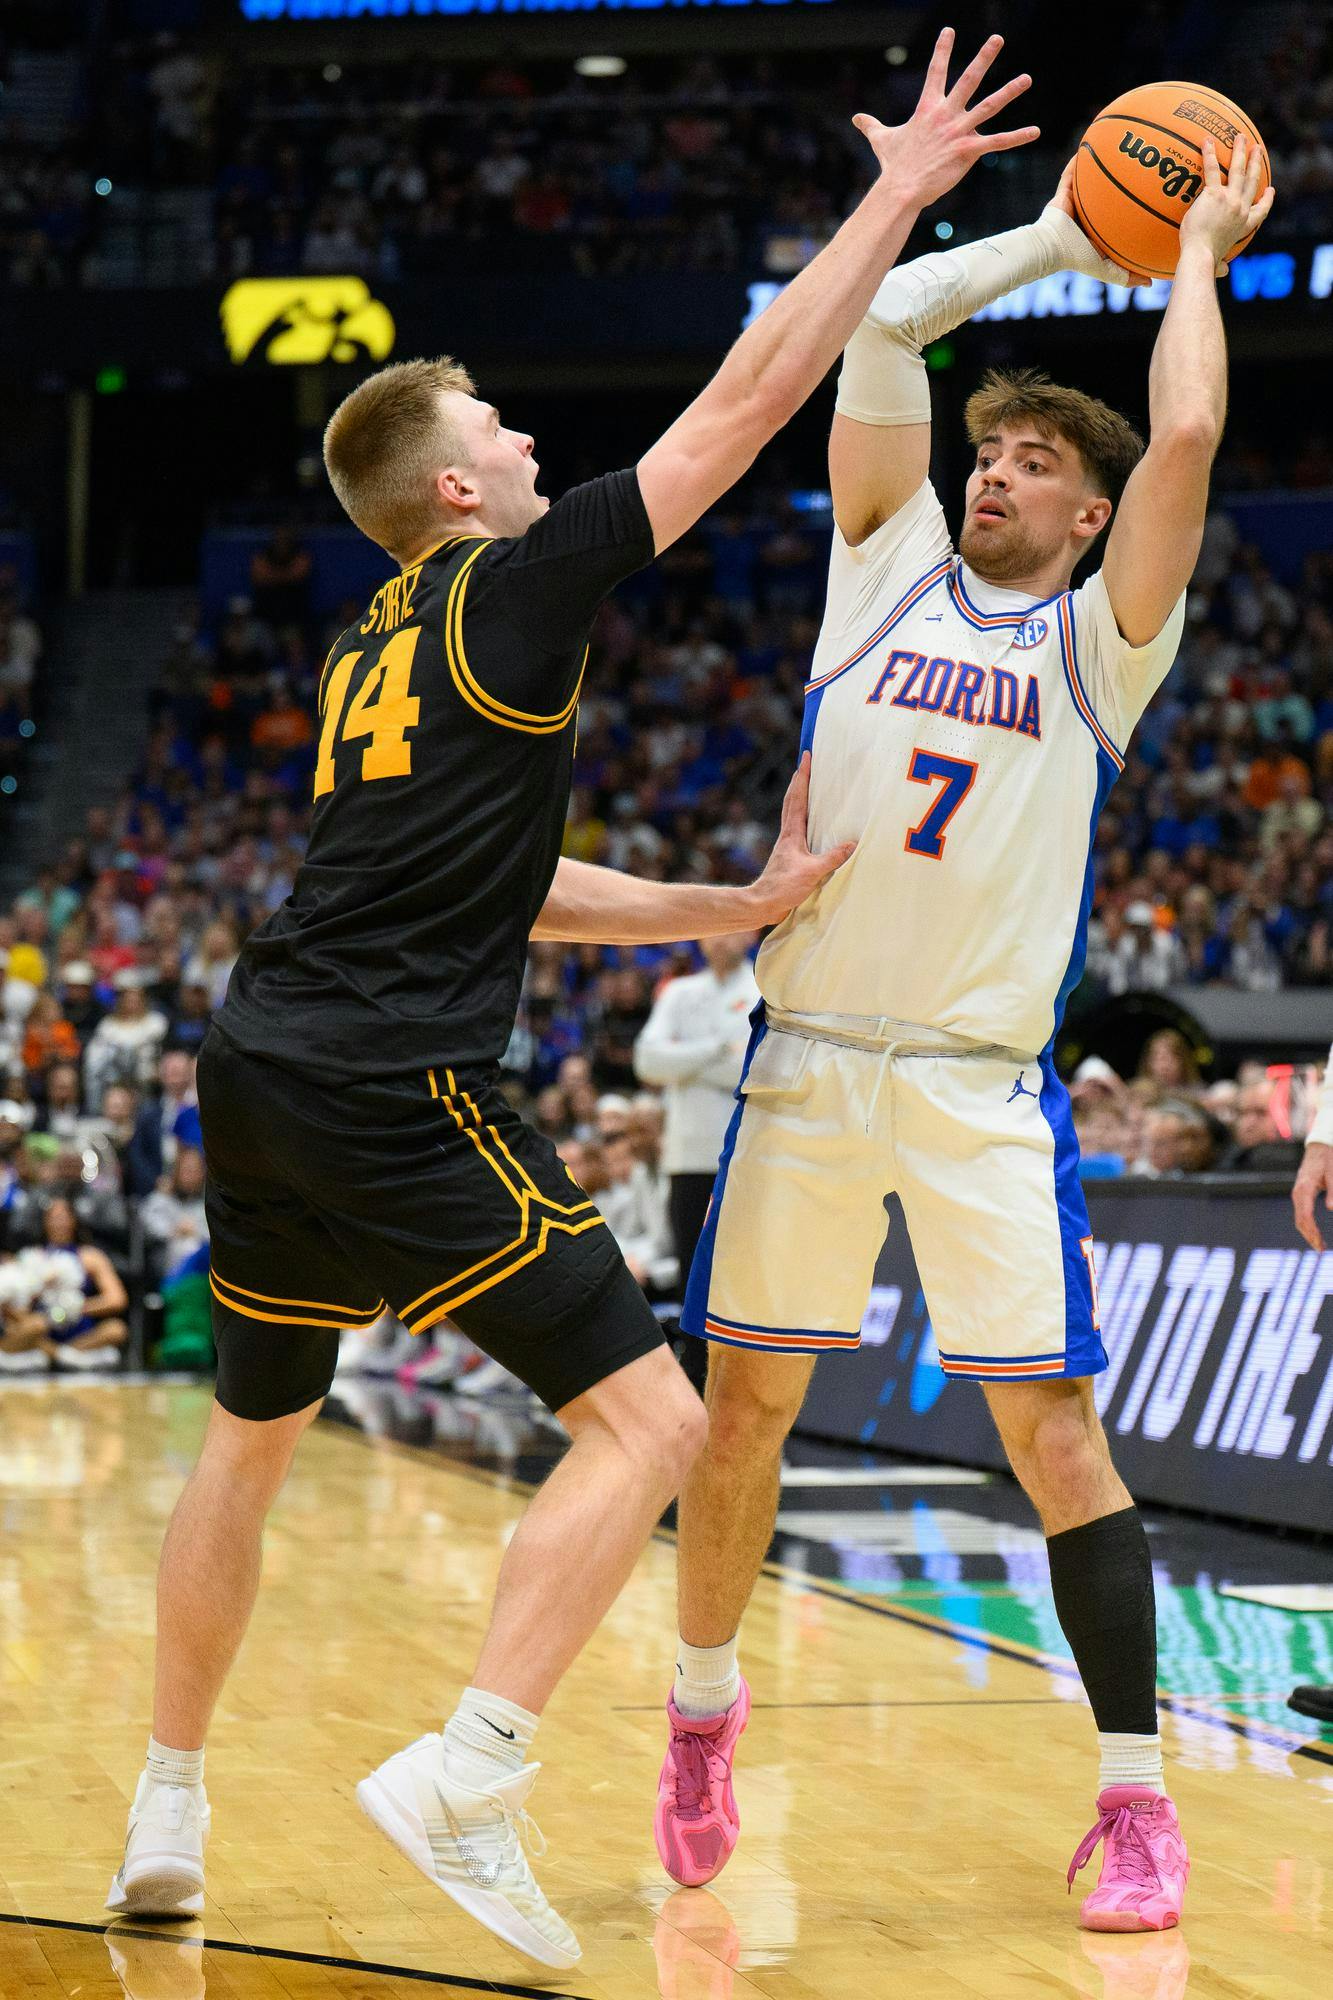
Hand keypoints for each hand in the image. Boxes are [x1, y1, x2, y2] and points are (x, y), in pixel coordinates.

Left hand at [746, 753, 854, 926]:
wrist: (763, 904)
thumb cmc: (783, 887)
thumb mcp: (812, 871)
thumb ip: (833, 857)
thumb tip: (853, 844)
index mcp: (792, 833)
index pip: (797, 798)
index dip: (803, 776)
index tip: (806, 755)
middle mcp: (788, 835)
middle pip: (792, 801)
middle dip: (800, 781)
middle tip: (807, 764)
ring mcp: (788, 846)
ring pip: (794, 814)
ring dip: (801, 798)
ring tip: (811, 788)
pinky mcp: (790, 857)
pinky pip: (800, 830)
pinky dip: (806, 820)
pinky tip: (815, 826)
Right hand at [853, 28, 1038, 207]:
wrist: (901, 189)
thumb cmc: (893, 165)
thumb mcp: (881, 140)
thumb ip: (871, 125)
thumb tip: (855, 119)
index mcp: (928, 108)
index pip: (936, 71)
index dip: (943, 50)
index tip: (950, 30)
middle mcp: (946, 114)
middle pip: (969, 79)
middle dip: (984, 57)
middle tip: (997, 39)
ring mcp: (959, 131)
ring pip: (989, 106)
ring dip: (1009, 91)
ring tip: (1027, 78)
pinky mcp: (968, 151)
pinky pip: (997, 142)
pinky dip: (1017, 137)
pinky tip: (1035, 131)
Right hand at [1042, 158, 1145, 288]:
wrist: (1050, 249)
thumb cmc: (1076, 259)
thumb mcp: (1107, 270)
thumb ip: (1128, 276)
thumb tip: (1150, 283)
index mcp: (1097, 229)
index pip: (1116, 216)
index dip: (1131, 206)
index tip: (1149, 195)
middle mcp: (1086, 214)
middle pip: (1106, 194)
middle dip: (1120, 180)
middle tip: (1140, 164)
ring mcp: (1074, 202)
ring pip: (1090, 180)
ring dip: (1099, 165)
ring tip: (1116, 146)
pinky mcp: (1062, 193)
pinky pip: (1071, 172)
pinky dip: (1080, 160)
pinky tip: (1091, 143)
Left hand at [1180, 133, 1274, 276]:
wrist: (1200, 257)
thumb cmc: (1205, 262)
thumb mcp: (1218, 265)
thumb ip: (1221, 266)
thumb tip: (1222, 272)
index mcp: (1243, 226)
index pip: (1260, 212)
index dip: (1266, 200)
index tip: (1270, 191)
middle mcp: (1240, 209)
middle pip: (1252, 181)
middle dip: (1256, 163)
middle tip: (1257, 150)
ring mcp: (1229, 200)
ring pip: (1238, 170)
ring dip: (1240, 151)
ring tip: (1240, 137)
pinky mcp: (1214, 195)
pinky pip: (1212, 170)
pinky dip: (1209, 155)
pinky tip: (1206, 142)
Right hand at [1292, 1140, 1332, 1250]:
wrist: (1320, 1145)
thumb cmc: (1329, 1157)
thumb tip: (1331, 1209)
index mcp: (1305, 1189)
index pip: (1305, 1216)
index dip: (1312, 1232)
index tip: (1320, 1244)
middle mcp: (1298, 1193)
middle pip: (1300, 1220)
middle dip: (1310, 1236)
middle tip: (1321, 1250)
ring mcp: (1298, 1193)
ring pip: (1299, 1218)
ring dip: (1308, 1233)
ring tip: (1319, 1245)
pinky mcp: (1302, 1194)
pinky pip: (1301, 1213)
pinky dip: (1307, 1225)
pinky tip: (1315, 1233)